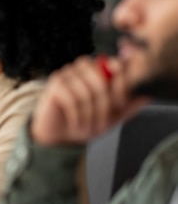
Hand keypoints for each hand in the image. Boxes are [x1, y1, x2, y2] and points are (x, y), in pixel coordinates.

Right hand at [31, 56, 149, 145]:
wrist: (60, 136)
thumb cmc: (86, 122)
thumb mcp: (114, 115)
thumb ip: (130, 103)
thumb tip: (148, 94)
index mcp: (99, 68)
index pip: (117, 66)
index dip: (121, 87)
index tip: (121, 106)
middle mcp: (83, 66)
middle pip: (101, 79)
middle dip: (105, 105)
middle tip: (104, 123)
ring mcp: (67, 73)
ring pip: (87, 91)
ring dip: (90, 114)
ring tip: (89, 128)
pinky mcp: (54, 84)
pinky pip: (71, 99)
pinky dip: (77, 116)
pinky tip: (77, 125)